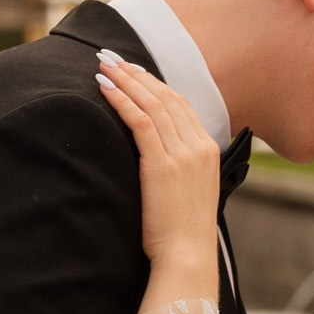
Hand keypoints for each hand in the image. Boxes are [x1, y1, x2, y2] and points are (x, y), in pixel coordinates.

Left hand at [96, 53, 220, 290]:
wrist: (187, 255)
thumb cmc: (183, 232)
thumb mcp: (190, 191)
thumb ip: (181, 166)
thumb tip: (159, 155)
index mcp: (209, 150)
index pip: (181, 105)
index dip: (155, 84)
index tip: (134, 70)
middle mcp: (199, 146)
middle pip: (166, 97)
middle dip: (137, 74)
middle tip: (113, 58)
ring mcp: (183, 154)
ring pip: (152, 104)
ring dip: (126, 81)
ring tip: (104, 66)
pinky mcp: (163, 164)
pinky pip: (141, 122)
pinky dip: (122, 102)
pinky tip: (105, 90)